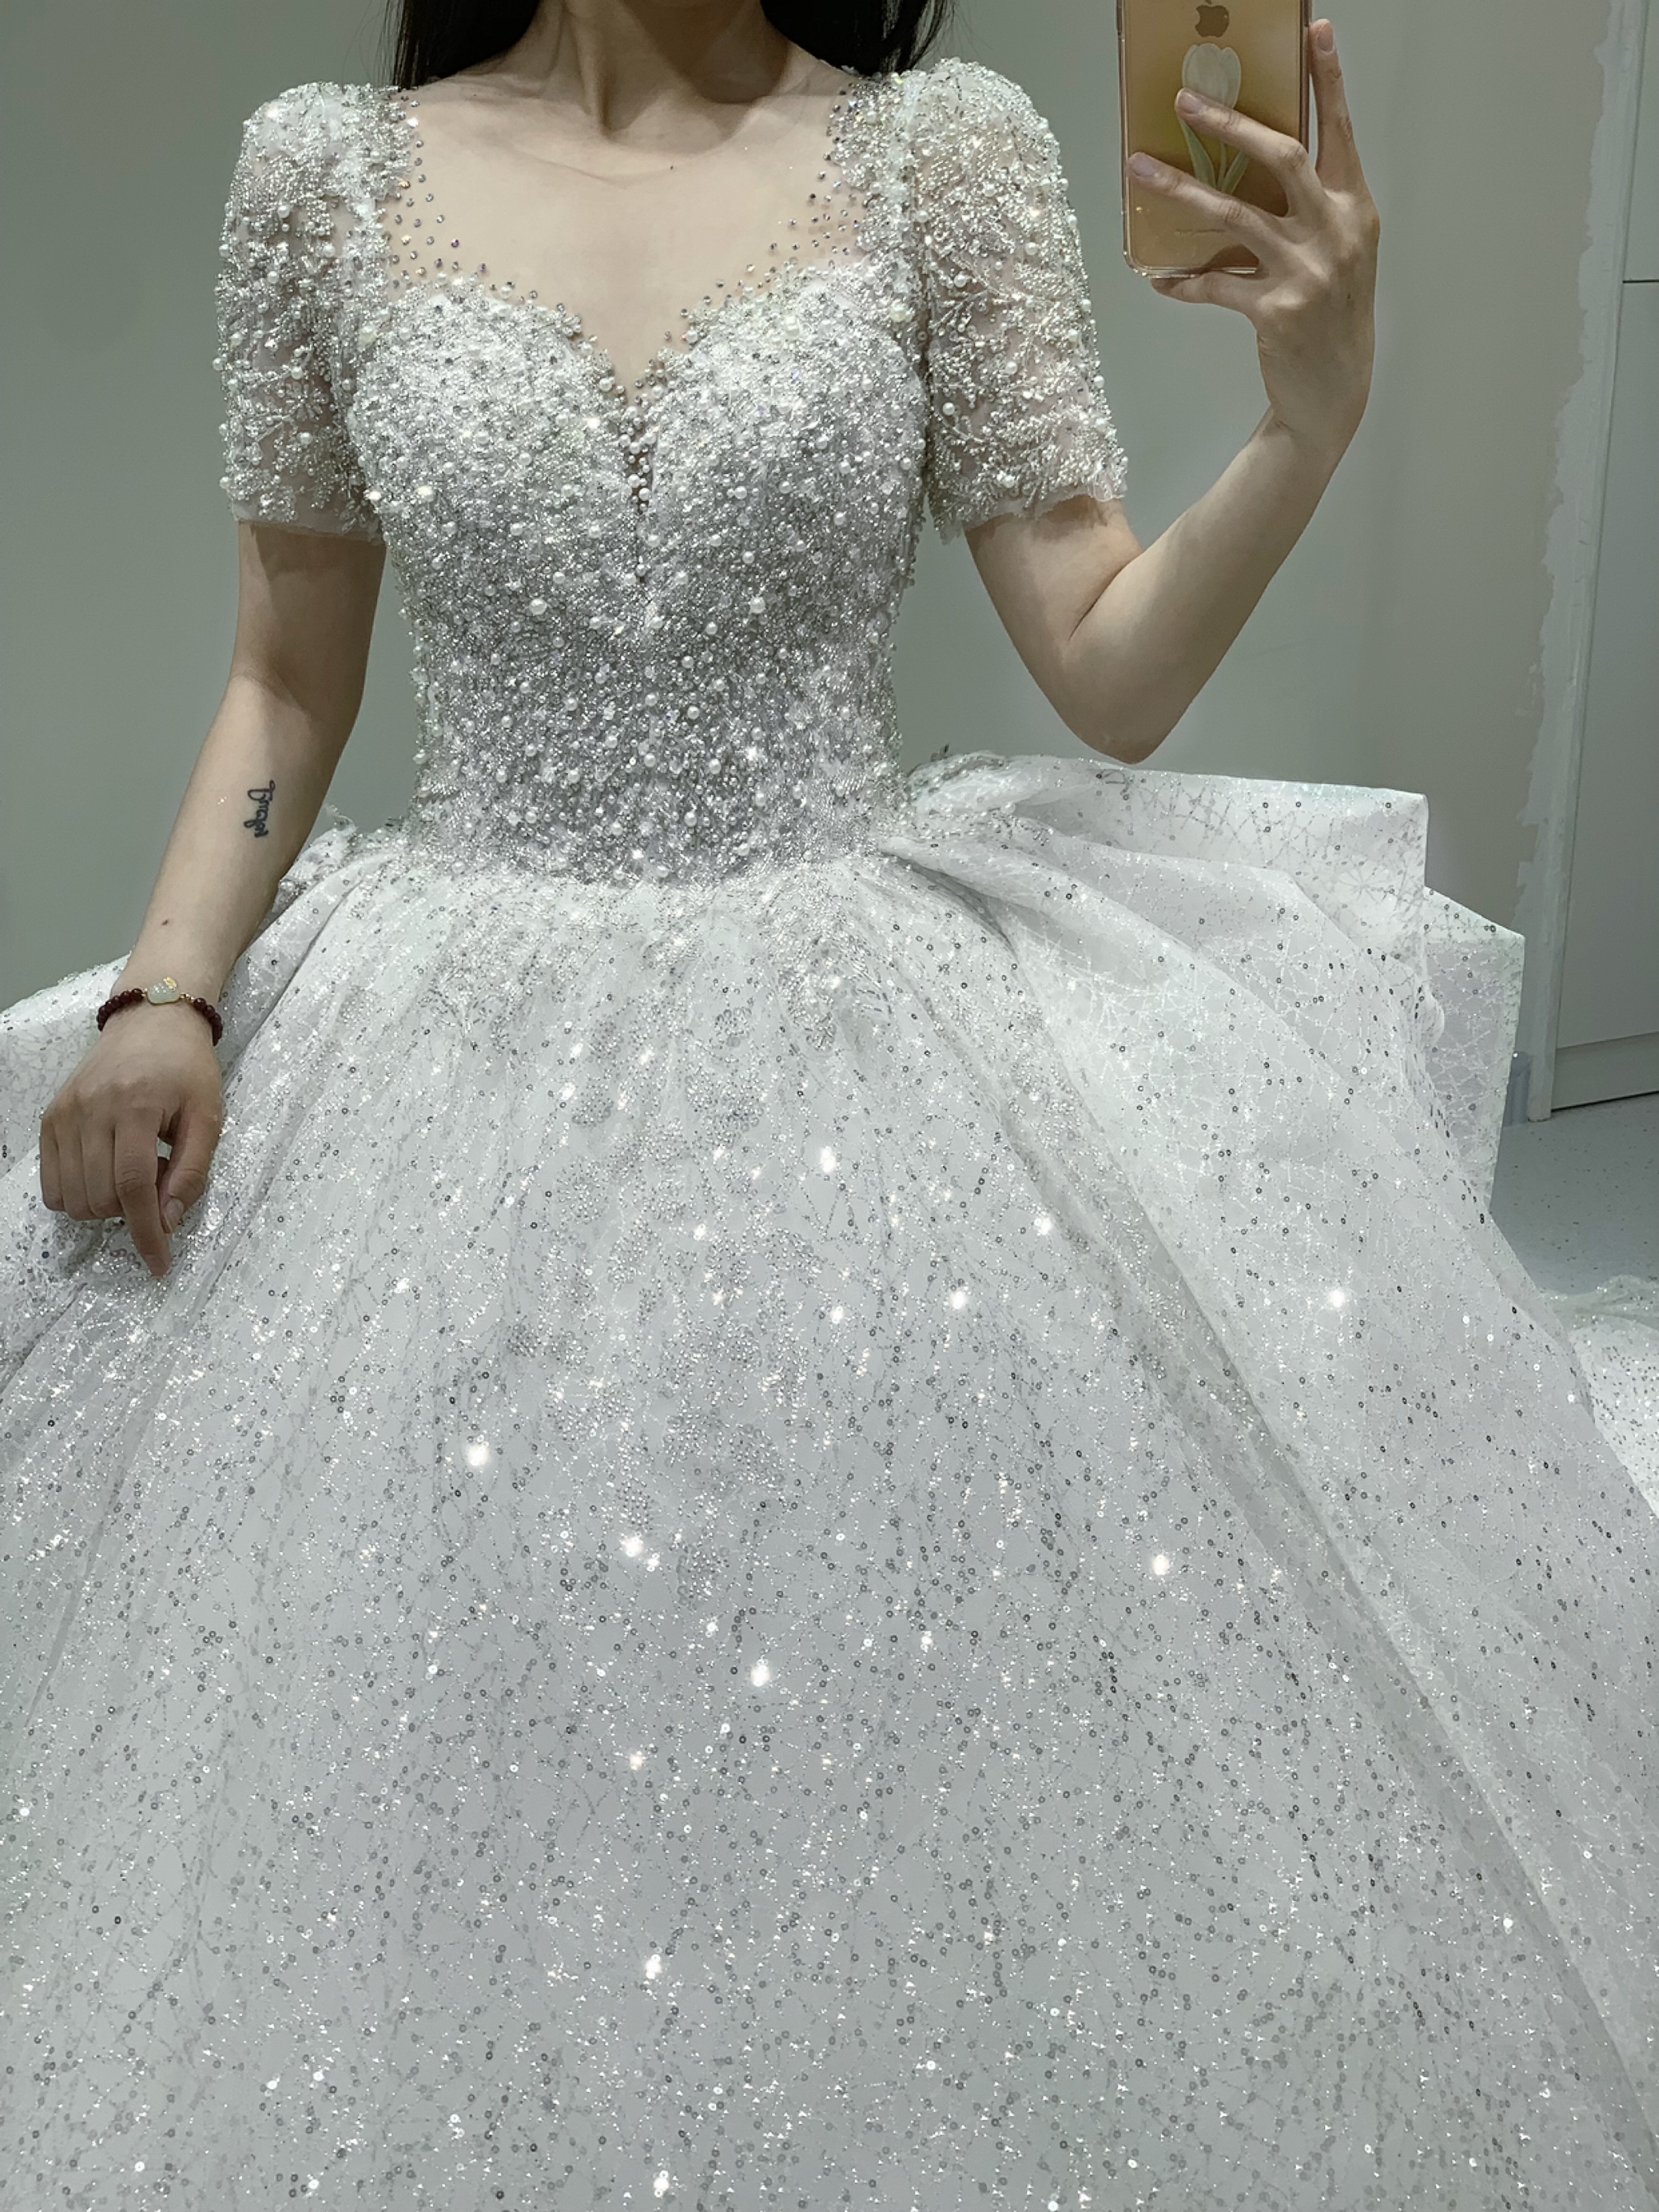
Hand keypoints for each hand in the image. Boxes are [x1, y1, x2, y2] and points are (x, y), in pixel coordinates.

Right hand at [39, 1005, 223, 1280]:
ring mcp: (64, 1113)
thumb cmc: (187, 1070)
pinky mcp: (50, 1118)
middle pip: (101, 1197)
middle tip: (159, 1180)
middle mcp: (91, 1109)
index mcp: (135, 1106)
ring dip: (106, 1205)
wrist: (151, 1021)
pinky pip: (52, 1184)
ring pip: (73, 1198)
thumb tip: (168, 1222)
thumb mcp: (208, 1117)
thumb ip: (191, 1171)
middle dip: (133, 1212)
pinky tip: (106, 1172)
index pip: (133, 1186)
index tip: (159, 1265)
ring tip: (133, 1170)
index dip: (145, 1233)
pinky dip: (78, 1195)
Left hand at [1129, 18, 1379, 464]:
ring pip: (1234, 215)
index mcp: (1354, 209)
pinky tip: (1158, 278)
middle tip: (1185, 99)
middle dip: (1231, 123)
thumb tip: (1255, 162)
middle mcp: (1336, 233)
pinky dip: (1183, 281)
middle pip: (1282, 157)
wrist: (1334, 390)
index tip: (1317, 32)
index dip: (1330, 82)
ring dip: (1181, 190)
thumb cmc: (1331, 311)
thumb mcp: (1338, 250)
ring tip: (1140, 169)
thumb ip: (1310, 206)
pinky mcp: (1275, 311)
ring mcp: (1307, 271)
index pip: (1340, 133)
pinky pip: (1215, 284)